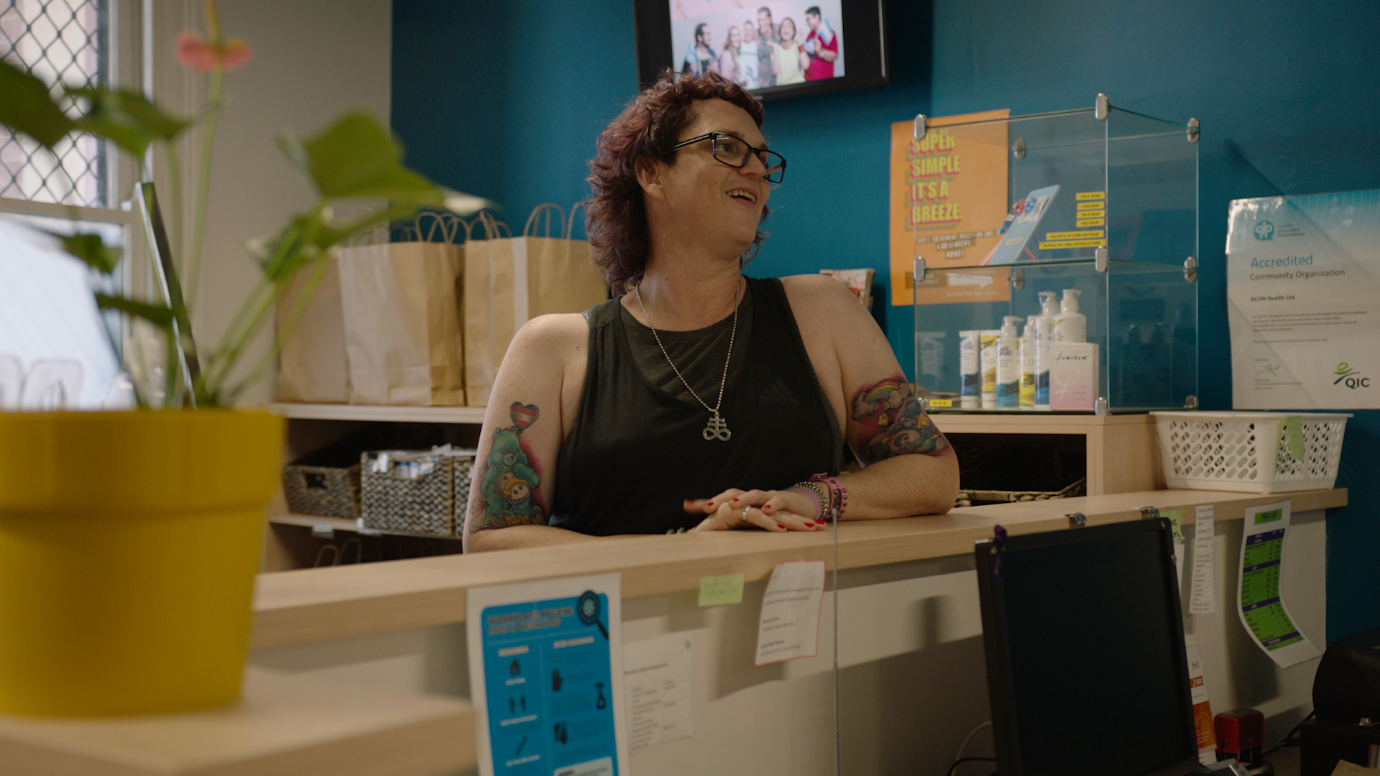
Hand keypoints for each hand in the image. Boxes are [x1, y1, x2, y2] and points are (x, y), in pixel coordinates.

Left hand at [683, 488, 825, 531]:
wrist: (801, 506)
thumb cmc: (772, 515)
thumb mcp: (749, 522)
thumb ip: (723, 526)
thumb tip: (696, 533)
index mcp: (745, 501)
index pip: (722, 499)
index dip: (707, 502)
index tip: (689, 507)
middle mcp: (754, 497)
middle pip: (735, 494)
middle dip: (721, 499)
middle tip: (707, 507)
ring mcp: (770, 497)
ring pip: (755, 495)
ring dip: (744, 499)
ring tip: (732, 505)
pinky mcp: (787, 502)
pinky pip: (779, 501)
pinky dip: (773, 505)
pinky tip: (766, 510)